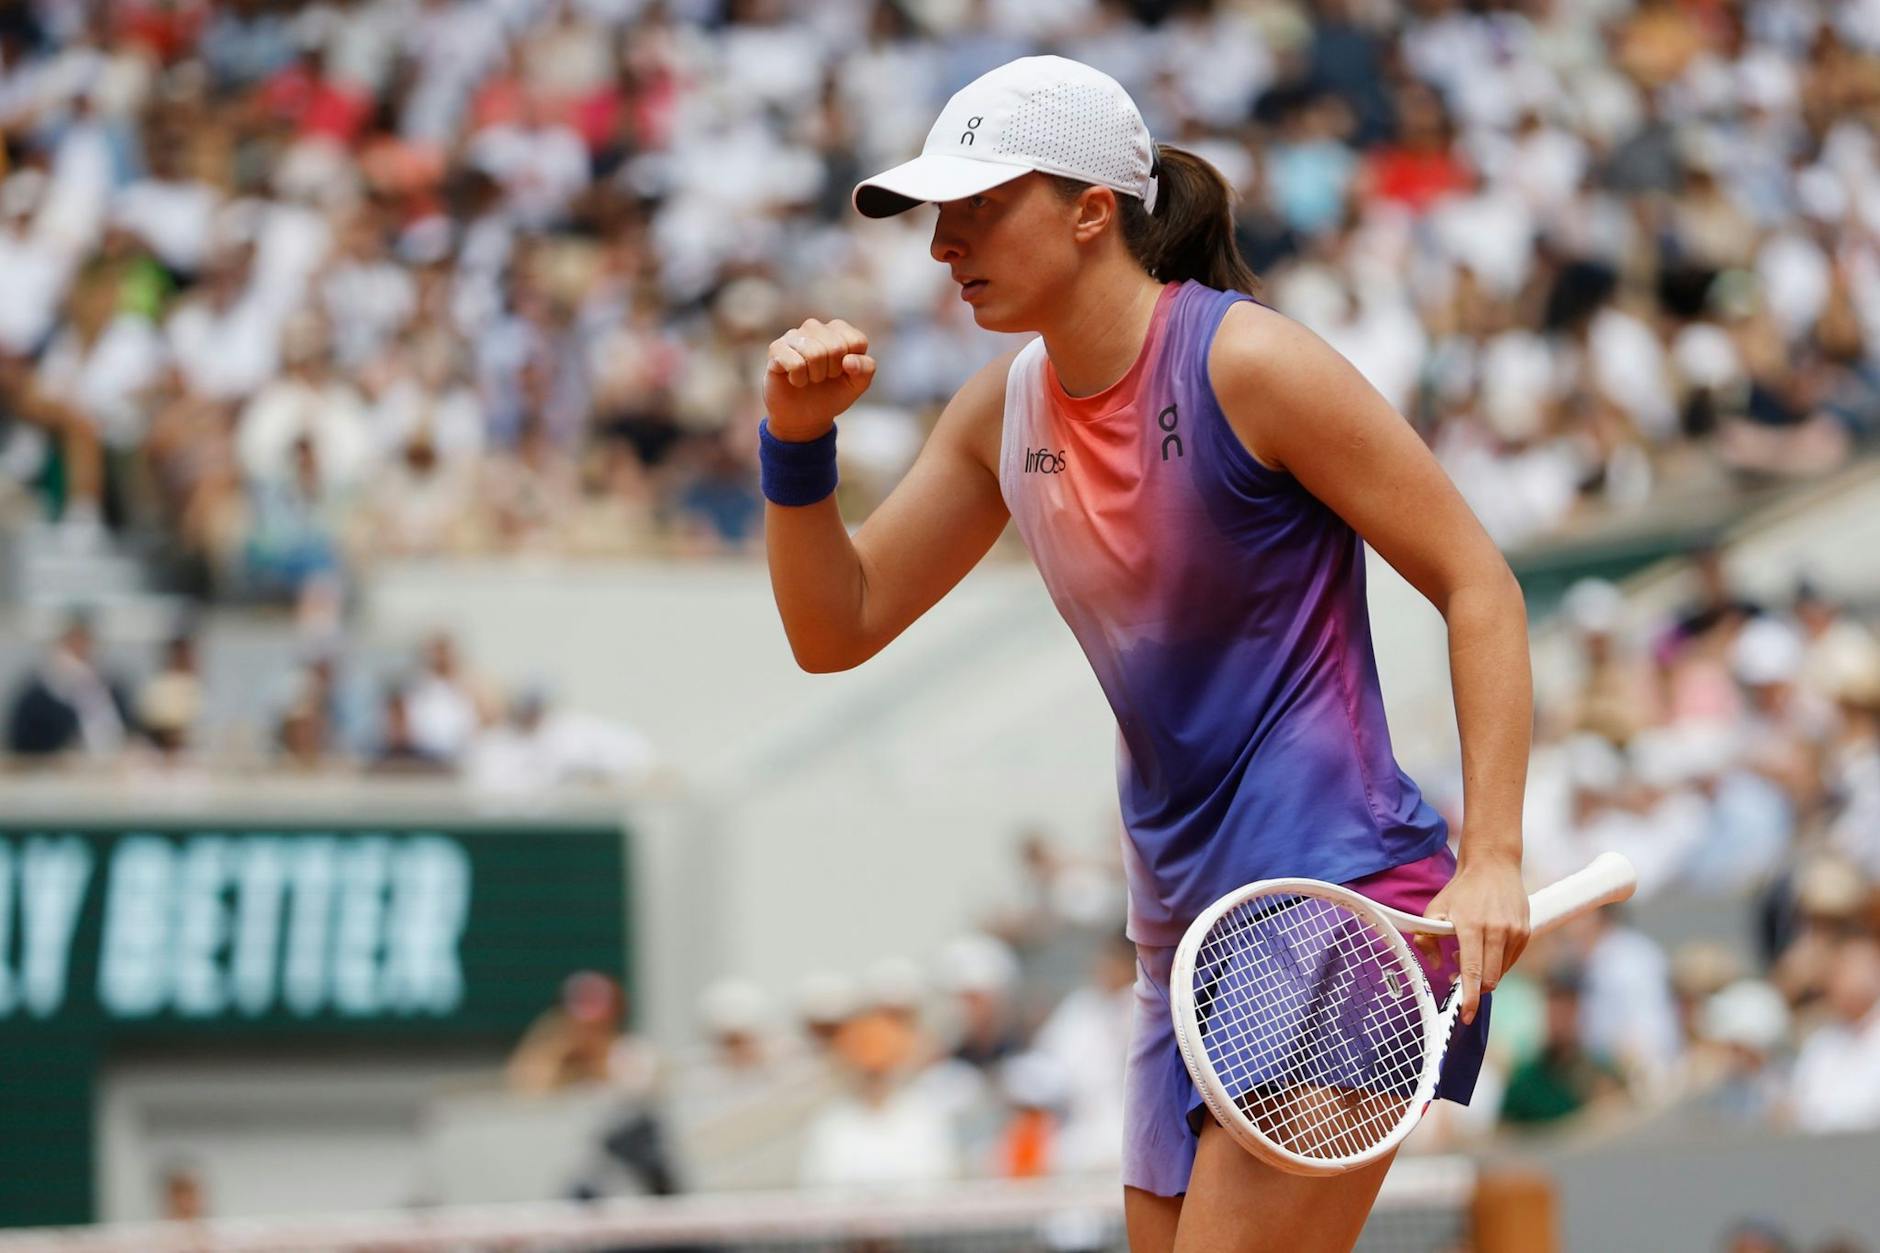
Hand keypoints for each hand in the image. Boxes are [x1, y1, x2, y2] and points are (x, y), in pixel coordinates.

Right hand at [764, 317, 876, 439]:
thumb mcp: (857, 384)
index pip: (856, 341)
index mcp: (839, 331)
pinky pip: (795, 363)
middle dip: (832, 372)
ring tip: (809, 378)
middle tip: (823, 378)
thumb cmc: (832, 394)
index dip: (853, 366)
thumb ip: (865, 369)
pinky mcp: (776, 348)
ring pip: (815, 353)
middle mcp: (816, 327)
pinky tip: (795, 379)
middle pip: (836, 347)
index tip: (842, 373)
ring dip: (815, 376)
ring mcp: (794, 335)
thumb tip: (848, 361)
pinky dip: (799, 379)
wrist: (803, 417)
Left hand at [1416, 853, 1528, 1025]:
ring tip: (1467, 955)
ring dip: (1484, 974)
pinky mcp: (1525, 933)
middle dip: (1474, 988)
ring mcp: (1514, 932)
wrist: (1493, 866)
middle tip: (1457, 980)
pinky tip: (1483, 950)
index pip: (1472, 971)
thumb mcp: (1434, 909)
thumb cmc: (1460, 890)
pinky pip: (1510, 962)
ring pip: (1500, 972)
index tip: (1465, 1015)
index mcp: (1471, 926)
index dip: (1469, 998)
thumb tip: (1438, 966)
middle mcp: (1497, 930)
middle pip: (1489, 978)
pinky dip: (1496, 964)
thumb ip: (1427, 939)